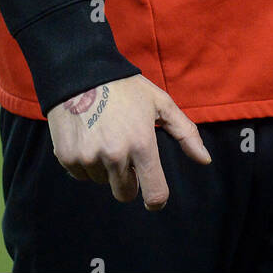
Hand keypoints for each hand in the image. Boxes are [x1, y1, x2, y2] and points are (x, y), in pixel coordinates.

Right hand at [47, 73, 211, 209]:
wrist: (80, 72)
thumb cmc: (125, 87)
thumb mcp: (160, 103)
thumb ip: (186, 133)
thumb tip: (205, 160)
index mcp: (142, 144)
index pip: (155, 193)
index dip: (157, 199)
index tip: (155, 196)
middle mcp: (115, 155)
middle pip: (125, 193)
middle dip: (128, 179)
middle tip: (125, 151)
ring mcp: (89, 157)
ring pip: (102, 182)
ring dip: (105, 168)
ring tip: (104, 135)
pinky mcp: (67, 157)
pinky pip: (81, 175)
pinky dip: (85, 162)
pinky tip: (87, 137)